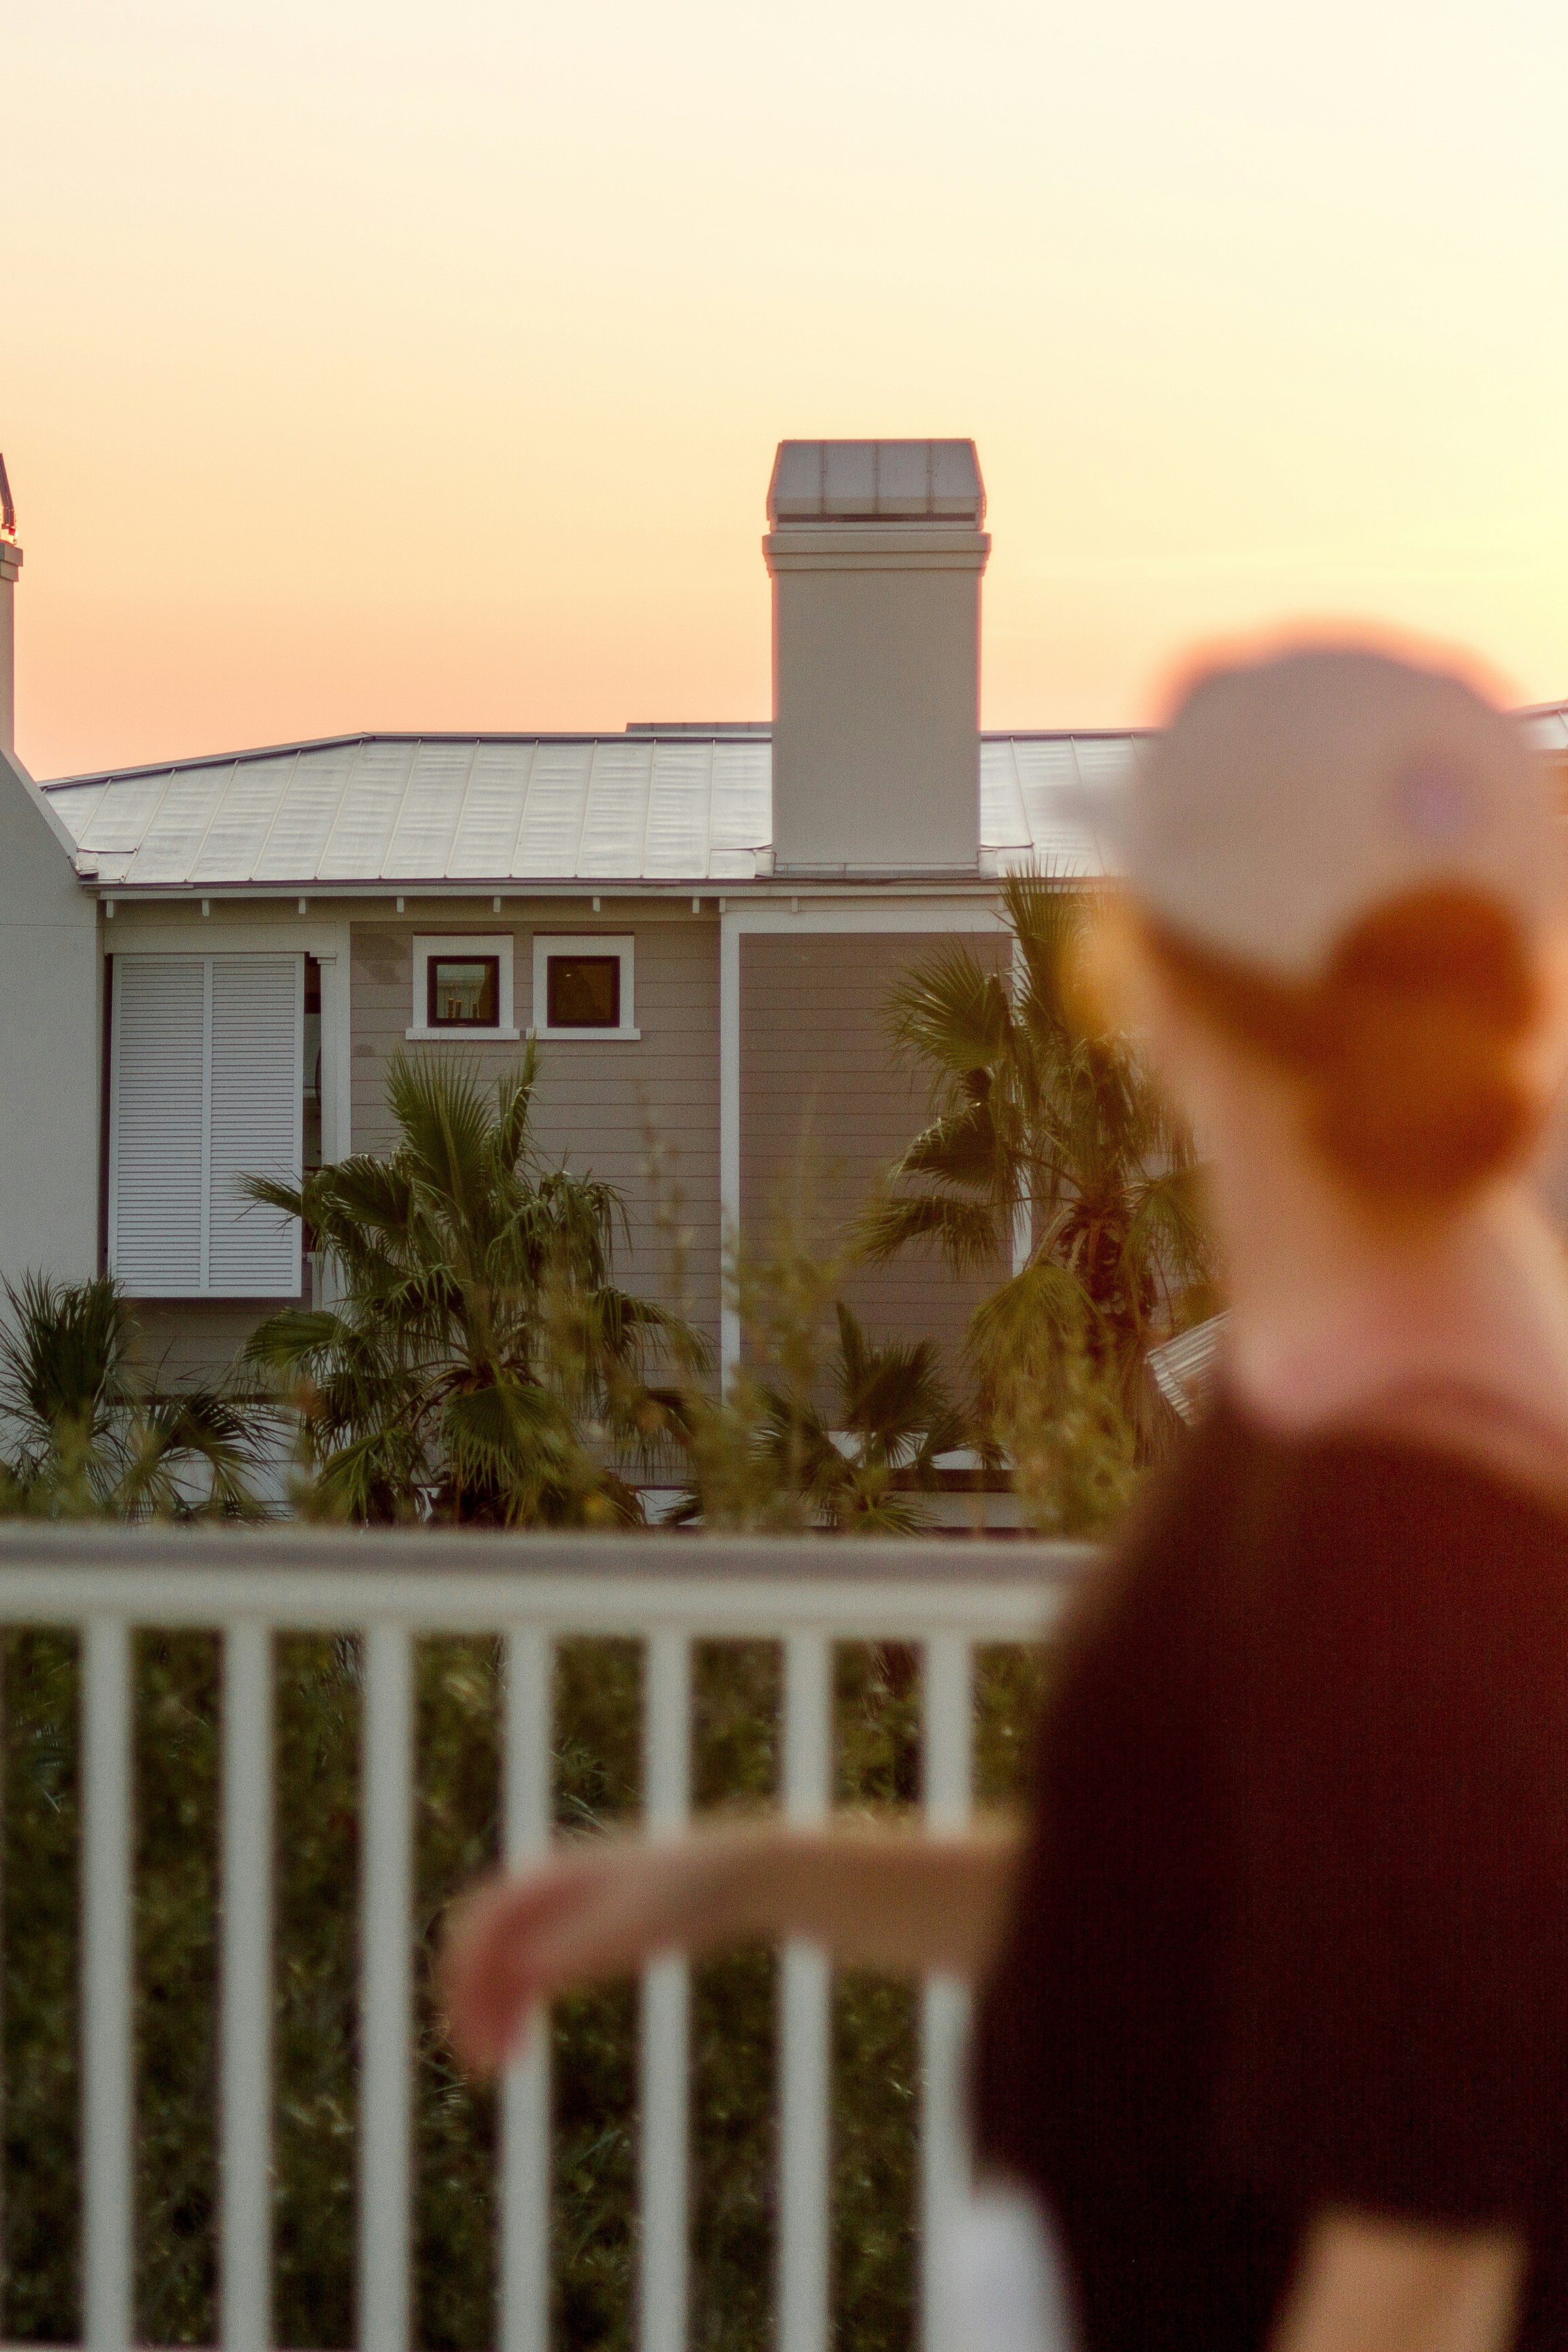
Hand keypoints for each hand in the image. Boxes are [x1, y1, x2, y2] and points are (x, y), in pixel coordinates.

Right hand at [440, 1835, 737, 2073]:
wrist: (736, 1877)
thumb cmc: (687, 1895)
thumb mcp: (631, 1927)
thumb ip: (576, 1947)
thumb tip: (519, 1973)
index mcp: (551, 1878)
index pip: (482, 1921)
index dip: (465, 1976)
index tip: (473, 2033)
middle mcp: (548, 1892)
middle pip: (482, 1943)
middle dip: (468, 1998)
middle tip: (479, 2064)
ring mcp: (564, 1913)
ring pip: (503, 1962)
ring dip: (488, 2008)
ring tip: (497, 2065)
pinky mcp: (585, 1935)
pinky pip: (529, 1970)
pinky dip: (515, 2005)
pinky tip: (521, 2044)